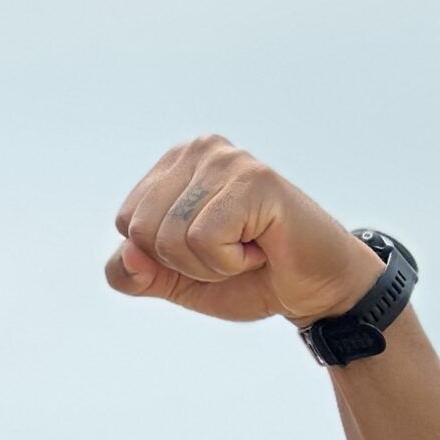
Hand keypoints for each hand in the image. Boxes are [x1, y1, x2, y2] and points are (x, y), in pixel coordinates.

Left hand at [103, 135, 385, 327]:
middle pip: (140, 230)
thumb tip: (126, 255)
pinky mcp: (253, 179)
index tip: (209, 249)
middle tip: (231, 250)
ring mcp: (226, 160)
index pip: (126, 223)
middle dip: (184, 263)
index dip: (163, 258)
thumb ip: (133, 273)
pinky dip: (230, 261)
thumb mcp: (174, 281)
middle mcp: (197, 150)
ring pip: (171, 238)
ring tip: (248, 246)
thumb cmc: (247, 277)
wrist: (313, 288)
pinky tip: (261, 245)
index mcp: (173, 165)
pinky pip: (204, 238)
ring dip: (211, 264)